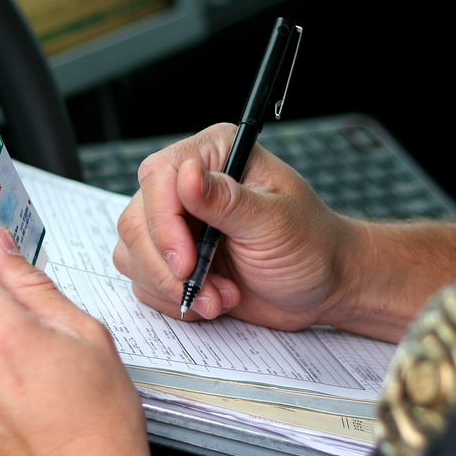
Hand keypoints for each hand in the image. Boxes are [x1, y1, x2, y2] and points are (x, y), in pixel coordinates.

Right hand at [113, 123, 361, 330]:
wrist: (323, 286)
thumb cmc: (312, 246)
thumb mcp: (275, 222)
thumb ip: (227, 201)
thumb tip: (186, 176)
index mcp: (216, 155)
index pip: (159, 177)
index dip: (163, 223)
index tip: (186, 262)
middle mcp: (188, 185)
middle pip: (137, 220)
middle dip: (167, 266)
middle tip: (205, 289)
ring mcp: (177, 223)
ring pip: (133, 253)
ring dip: (172, 287)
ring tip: (220, 296)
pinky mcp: (173, 258)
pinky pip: (144, 280)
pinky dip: (174, 299)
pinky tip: (213, 300)